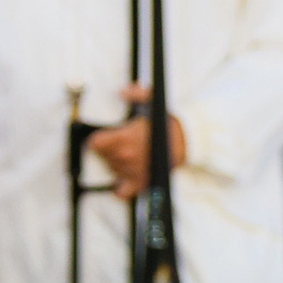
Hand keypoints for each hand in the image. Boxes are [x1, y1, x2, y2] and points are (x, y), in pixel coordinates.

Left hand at [86, 84, 187, 200]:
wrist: (187, 142)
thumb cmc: (166, 123)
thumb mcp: (153, 102)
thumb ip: (137, 94)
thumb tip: (123, 91)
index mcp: (125, 138)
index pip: (95, 144)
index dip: (95, 140)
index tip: (100, 138)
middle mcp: (126, 157)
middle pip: (102, 157)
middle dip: (106, 151)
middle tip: (117, 144)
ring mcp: (132, 171)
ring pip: (111, 170)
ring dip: (115, 164)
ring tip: (126, 156)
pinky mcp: (141, 182)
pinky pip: (122, 192)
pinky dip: (120, 188)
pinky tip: (120, 181)